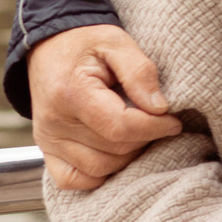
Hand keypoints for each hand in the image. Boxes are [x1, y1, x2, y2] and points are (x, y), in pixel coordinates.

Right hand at [29, 24, 181, 190]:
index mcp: (71, 94)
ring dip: (128, 156)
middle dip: (146, 139)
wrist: (49, 46)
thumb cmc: (87, 42)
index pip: (120, 127)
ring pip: (99, 168)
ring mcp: (47, 140)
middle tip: (159, 123)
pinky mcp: (47, 150)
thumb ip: (140, 72)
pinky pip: (74, 180)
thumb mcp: (117, 42)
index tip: (174, 121)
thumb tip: (160, 108)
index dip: (155, 127)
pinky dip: (100, 174)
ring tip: (140, 133)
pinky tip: (117, 153)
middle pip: (114, 149)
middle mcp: (54, 123)